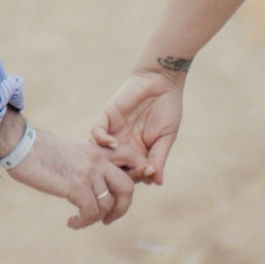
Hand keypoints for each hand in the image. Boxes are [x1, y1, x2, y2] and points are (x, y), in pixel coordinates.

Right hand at [2, 126, 133, 229]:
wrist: (21, 146)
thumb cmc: (41, 152)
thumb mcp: (73, 154)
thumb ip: (88, 165)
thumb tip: (96, 187)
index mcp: (99, 150)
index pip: (132, 158)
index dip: (138, 176)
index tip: (124, 195)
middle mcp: (98, 160)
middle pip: (128, 187)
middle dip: (122, 208)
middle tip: (108, 219)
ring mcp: (88, 172)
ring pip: (109, 204)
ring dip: (96, 219)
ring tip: (80, 221)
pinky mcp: (76, 185)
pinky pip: (91, 212)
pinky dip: (83, 222)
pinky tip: (71, 222)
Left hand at [96, 67, 185, 187]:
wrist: (160, 81)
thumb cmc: (167, 109)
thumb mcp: (166, 137)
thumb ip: (159, 158)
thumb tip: (157, 182)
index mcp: (138, 152)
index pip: (131, 172)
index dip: (136, 177)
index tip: (146, 177)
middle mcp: (123, 145)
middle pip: (114, 166)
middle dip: (120, 173)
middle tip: (128, 174)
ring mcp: (113, 132)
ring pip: (101, 153)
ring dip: (107, 161)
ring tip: (116, 165)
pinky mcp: (106, 117)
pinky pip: (97, 133)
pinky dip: (102, 140)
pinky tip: (114, 144)